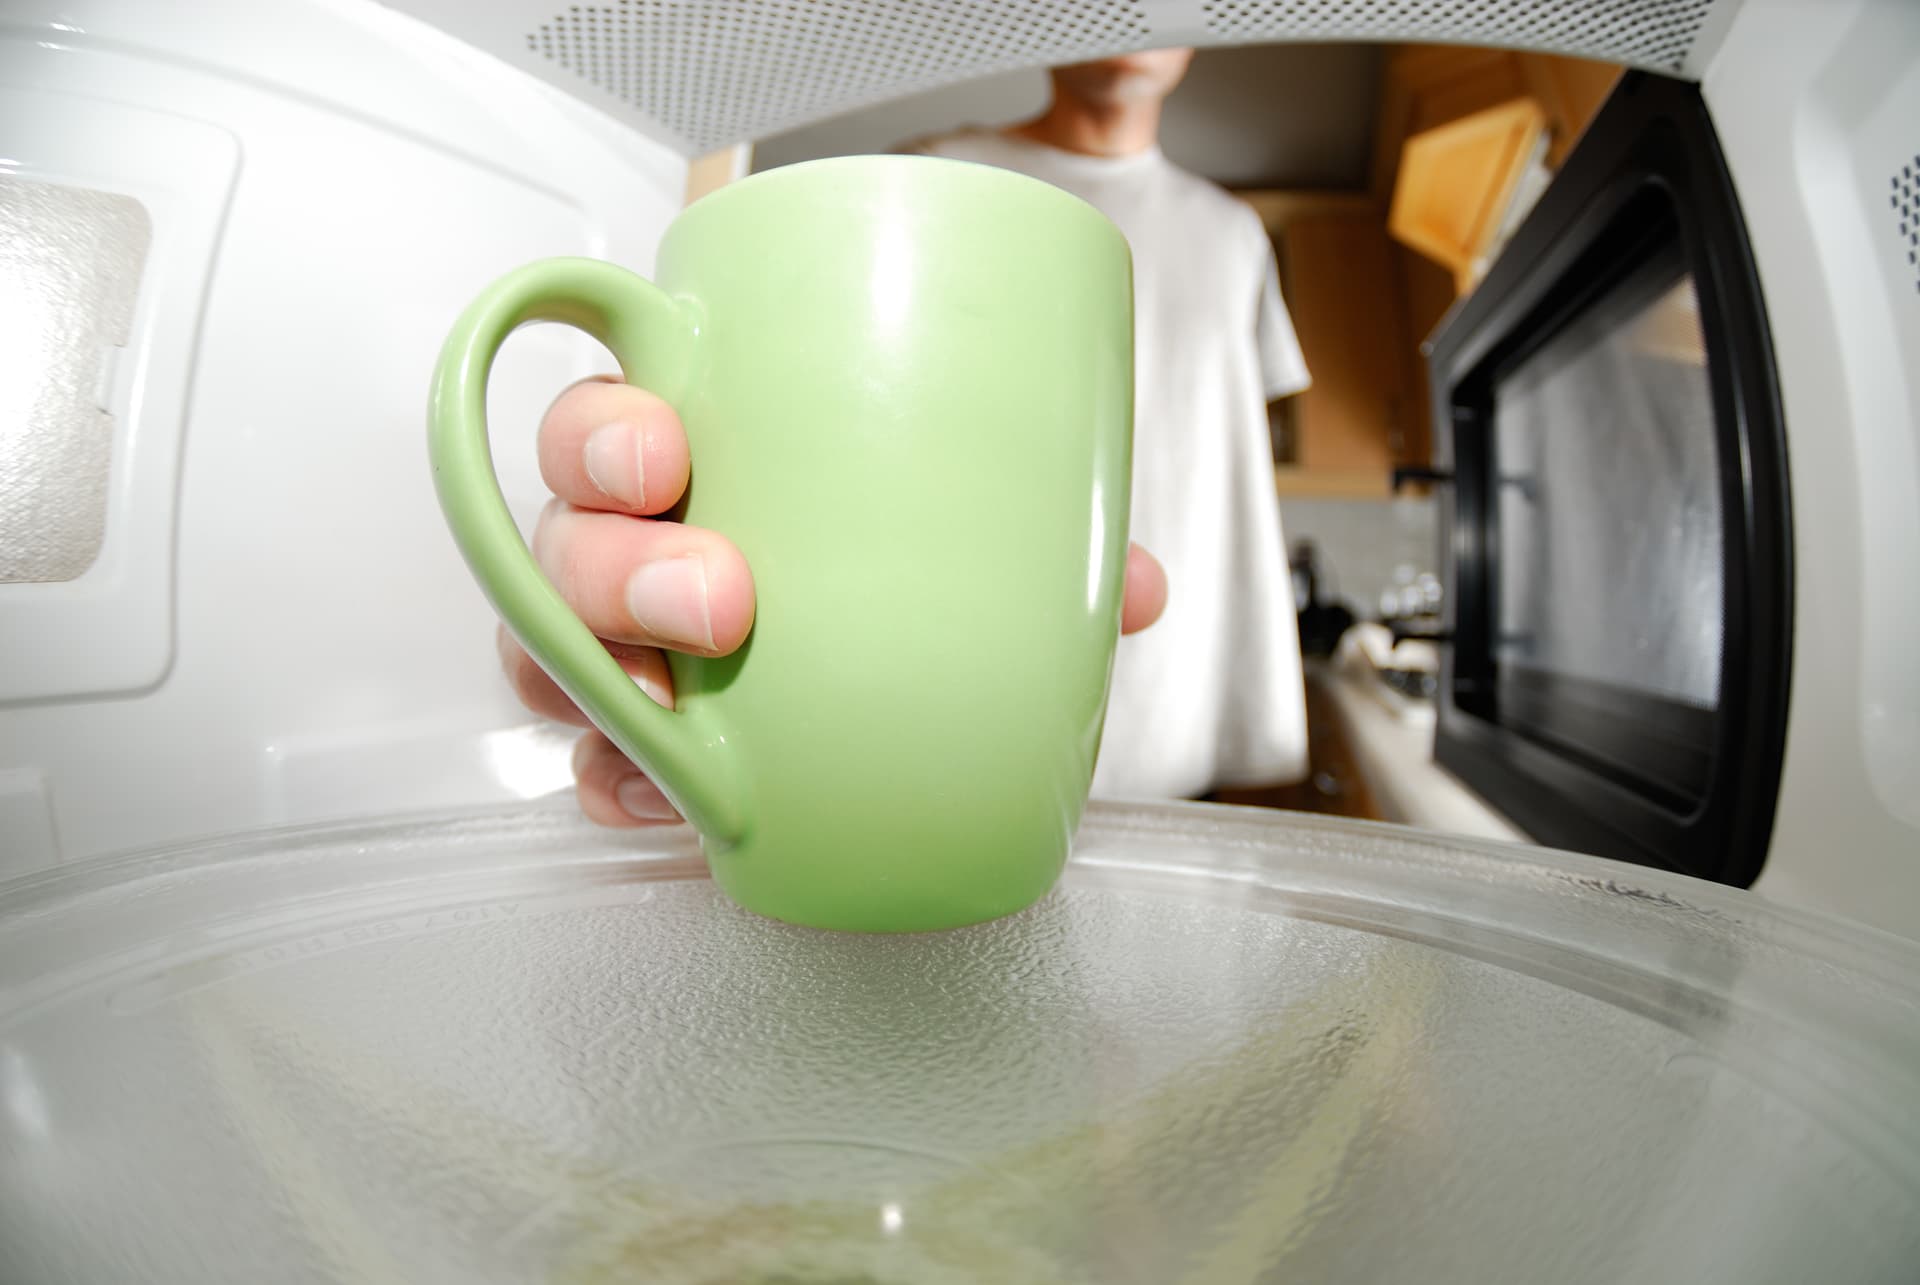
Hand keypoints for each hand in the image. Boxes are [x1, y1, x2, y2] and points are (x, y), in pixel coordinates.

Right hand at [501, 377, 1169, 826]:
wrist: (888, 669)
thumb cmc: (899, 549)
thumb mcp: (973, 530)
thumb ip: (1046, 541)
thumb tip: (1137, 587)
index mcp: (702, 454)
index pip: (602, 424)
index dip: (603, 434)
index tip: (667, 454)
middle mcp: (636, 539)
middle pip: (564, 537)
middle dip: (617, 565)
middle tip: (721, 598)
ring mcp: (623, 643)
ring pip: (549, 645)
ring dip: (594, 672)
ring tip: (676, 706)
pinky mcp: (636, 735)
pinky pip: (588, 758)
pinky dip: (610, 776)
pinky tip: (660, 791)